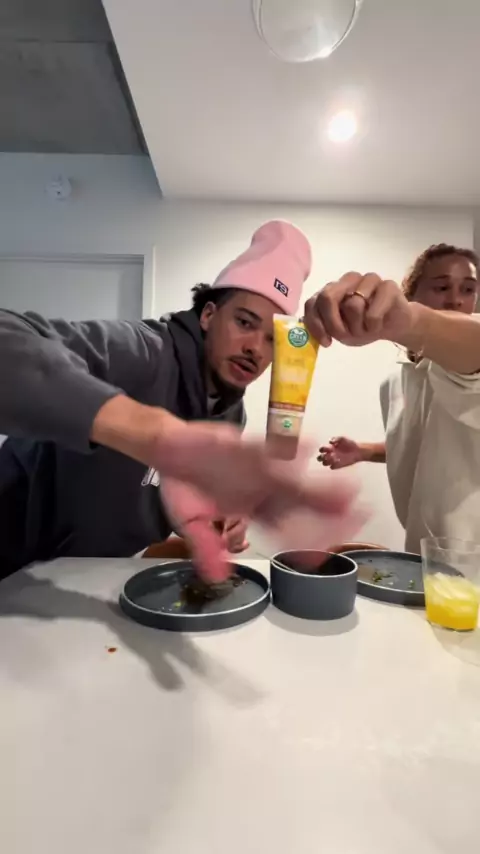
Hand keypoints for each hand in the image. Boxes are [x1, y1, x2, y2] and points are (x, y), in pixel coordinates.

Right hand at [93, 399, 366, 583]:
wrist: (167, 450)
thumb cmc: (183, 486)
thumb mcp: (192, 523)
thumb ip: (207, 548)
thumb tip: (218, 578)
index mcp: (254, 509)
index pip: (288, 527)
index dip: (310, 538)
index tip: (330, 551)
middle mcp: (264, 488)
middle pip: (303, 502)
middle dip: (331, 511)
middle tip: (361, 516)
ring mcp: (259, 467)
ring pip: (296, 478)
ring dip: (321, 484)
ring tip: (349, 491)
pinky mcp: (249, 446)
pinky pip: (273, 449)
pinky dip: (291, 449)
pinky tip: (313, 448)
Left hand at [304, 272, 412, 347]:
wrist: (394, 326)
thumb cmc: (363, 327)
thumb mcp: (341, 332)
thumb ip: (326, 327)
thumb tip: (311, 333)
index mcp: (331, 290)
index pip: (313, 303)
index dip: (315, 324)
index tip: (326, 342)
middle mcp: (347, 280)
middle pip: (327, 297)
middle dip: (333, 323)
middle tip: (344, 336)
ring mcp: (368, 280)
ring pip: (353, 305)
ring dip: (358, 327)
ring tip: (365, 328)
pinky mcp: (387, 286)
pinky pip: (373, 312)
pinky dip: (373, 326)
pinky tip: (378, 325)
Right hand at [318, 437, 362, 469]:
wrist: (358, 451)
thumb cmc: (350, 444)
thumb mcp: (343, 439)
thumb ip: (336, 439)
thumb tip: (330, 441)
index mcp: (330, 447)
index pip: (321, 449)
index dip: (322, 449)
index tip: (328, 448)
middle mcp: (330, 454)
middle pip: (320, 458)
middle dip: (320, 457)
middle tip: (327, 455)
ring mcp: (333, 460)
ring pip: (324, 463)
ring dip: (326, 461)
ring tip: (333, 458)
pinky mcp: (338, 465)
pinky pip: (332, 467)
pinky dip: (333, 465)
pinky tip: (338, 461)